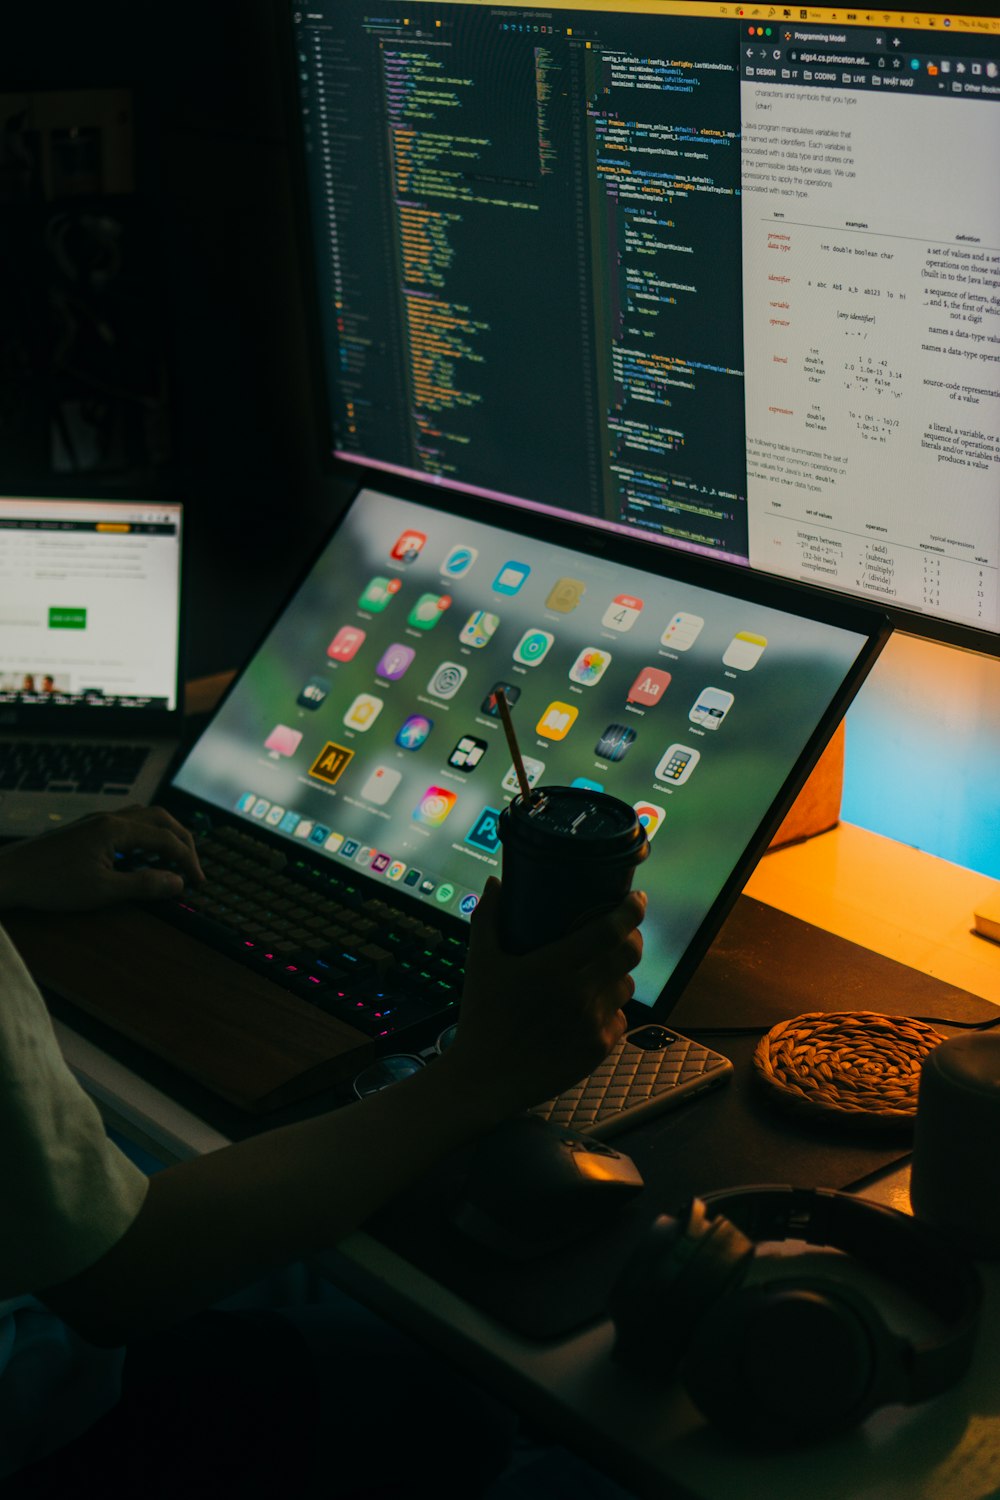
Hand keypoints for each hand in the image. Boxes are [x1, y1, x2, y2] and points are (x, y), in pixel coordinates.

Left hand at [0, 805, 204, 912]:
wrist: (9, 874)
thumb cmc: (50, 883)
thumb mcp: (102, 891)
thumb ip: (143, 885)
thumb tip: (177, 883)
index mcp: (116, 829)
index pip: (167, 839)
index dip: (187, 860)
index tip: (198, 881)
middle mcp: (109, 819)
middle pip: (161, 819)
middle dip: (183, 840)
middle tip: (194, 865)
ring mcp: (96, 822)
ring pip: (144, 817)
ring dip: (164, 834)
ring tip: (173, 858)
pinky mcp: (86, 830)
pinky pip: (127, 823)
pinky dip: (145, 835)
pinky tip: (140, 855)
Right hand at [443, 877, 645, 1115]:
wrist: (485, 1078)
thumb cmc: (482, 1017)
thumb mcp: (479, 962)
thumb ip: (488, 917)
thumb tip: (495, 884)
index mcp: (554, 967)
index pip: (610, 929)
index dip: (631, 910)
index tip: (634, 899)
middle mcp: (580, 993)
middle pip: (629, 953)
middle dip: (632, 936)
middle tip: (621, 931)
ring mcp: (593, 1023)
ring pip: (627, 985)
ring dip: (619, 973)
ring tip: (602, 970)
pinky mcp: (598, 1049)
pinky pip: (620, 1018)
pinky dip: (611, 1008)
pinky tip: (592, 1006)